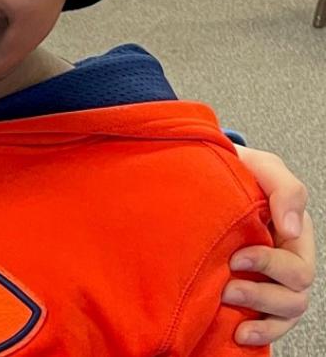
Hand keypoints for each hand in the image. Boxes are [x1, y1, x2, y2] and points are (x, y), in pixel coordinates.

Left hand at [230, 146, 314, 344]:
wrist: (205, 175)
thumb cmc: (238, 171)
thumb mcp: (262, 167)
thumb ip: (285, 189)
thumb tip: (292, 229)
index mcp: (294, 234)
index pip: (297, 263)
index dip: (269, 265)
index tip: (236, 257)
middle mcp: (288, 260)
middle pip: (295, 292)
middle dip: (261, 292)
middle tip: (226, 286)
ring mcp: (272, 279)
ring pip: (286, 312)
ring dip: (259, 315)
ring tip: (226, 303)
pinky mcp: (253, 293)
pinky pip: (270, 323)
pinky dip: (260, 333)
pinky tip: (238, 334)